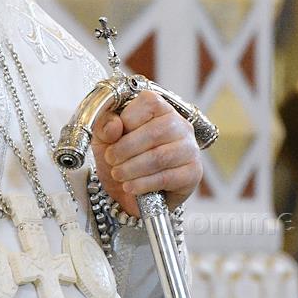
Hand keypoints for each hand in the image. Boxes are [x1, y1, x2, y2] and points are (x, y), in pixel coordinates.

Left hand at [91, 91, 202, 217]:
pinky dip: (143, 184)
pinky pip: (167, 177)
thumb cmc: (121, 158)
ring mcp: (190, 148)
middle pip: (154, 132)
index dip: (126, 121)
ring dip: (132, 168)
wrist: (131, 193)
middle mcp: (180, 124)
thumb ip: (104, 126)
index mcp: (160, 107)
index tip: (112, 139)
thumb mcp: (104, 138)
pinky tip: (131, 186)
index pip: (148, 104)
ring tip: (118, 174)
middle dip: (126, 149)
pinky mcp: (193, 173)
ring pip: (159, 156)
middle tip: (111, 160)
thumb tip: (114, 125)